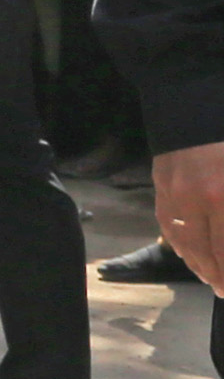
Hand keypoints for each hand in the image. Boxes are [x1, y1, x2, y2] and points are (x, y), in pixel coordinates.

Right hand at [155, 140, 223, 287]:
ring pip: (182, 241)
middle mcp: (194, 201)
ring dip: (197, 263)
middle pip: (204, 251)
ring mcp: (173, 194)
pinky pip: (166, 223)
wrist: (193, 100)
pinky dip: (177, 243)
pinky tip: (186, 252)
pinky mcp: (160, 185)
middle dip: (217, 274)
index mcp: (221, 197)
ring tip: (210, 278)